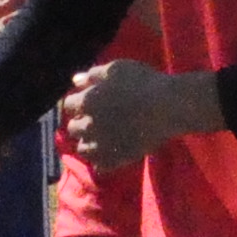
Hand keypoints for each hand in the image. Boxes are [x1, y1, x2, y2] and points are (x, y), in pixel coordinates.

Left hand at [66, 60, 217, 171]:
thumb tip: (75, 80)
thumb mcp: (117, 69)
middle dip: (81, 123)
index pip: (69, 105)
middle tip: (94, 120)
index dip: (78, 103)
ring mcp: (102, 145)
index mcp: (87, 102)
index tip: (88, 102)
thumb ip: (93, 75)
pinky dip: (101, 162)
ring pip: (83, 150)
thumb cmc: (143, 82)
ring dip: (88, 144)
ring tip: (100, 139)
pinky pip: (100, 166)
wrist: (167, 107)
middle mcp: (89, 125)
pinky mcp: (117, 159)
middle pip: (73, 129)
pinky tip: (111, 153)